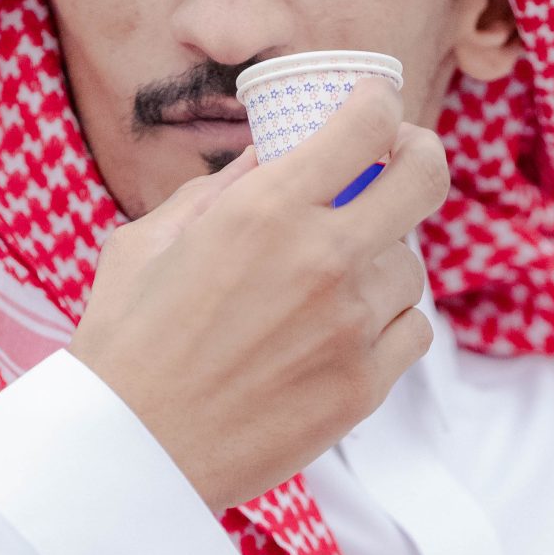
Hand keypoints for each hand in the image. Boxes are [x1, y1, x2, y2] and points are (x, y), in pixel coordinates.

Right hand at [69, 81, 449, 510]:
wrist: (132, 450)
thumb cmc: (127, 342)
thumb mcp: (150, 239)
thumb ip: (224, 188)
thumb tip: (277, 151)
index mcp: (266, 209)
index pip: (369, 124)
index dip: (379, 105)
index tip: (373, 109)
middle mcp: (323, 259)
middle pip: (425, 179)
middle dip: (420, 155)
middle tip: (400, 160)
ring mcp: (351, 327)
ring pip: (411, 266)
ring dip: (381, 260)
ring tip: (332, 280)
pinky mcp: (364, 386)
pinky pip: (412, 330)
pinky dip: (388, 323)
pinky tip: (344, 330)